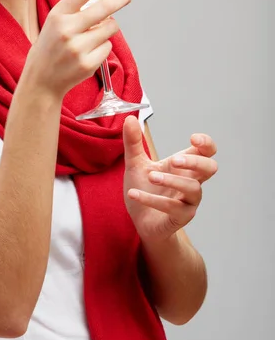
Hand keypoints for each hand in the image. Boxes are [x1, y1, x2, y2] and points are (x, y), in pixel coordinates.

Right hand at [25, 0, 131, 98]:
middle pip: (104, 8)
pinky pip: (108, 47)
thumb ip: (75, 10)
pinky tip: (87, 53)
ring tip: (92, 36)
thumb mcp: (54, 22)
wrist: (41, 80)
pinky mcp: (88, 64)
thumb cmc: (50, 48)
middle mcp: (66, 30)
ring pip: (110, 28)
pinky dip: (103, 48)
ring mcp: (78, 48)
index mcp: (57, 15)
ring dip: (108, 29)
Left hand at [122, 116, 217, 242]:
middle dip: (195, 162)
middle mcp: (190, 182)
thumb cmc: (144, 188)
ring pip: (193, 189)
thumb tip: (130, 118)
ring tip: (150, 177)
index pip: (207, 152)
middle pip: (210, 168)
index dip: (207, 143)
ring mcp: (188, 201)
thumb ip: (133, 142)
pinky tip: (133, 194)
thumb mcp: (135, 163)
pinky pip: (173, 208)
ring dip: (172, 181)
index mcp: (183, 166)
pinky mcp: (180, 217)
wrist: (140, 220)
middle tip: (174, 160)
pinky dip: (152, 199)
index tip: (193, 138)